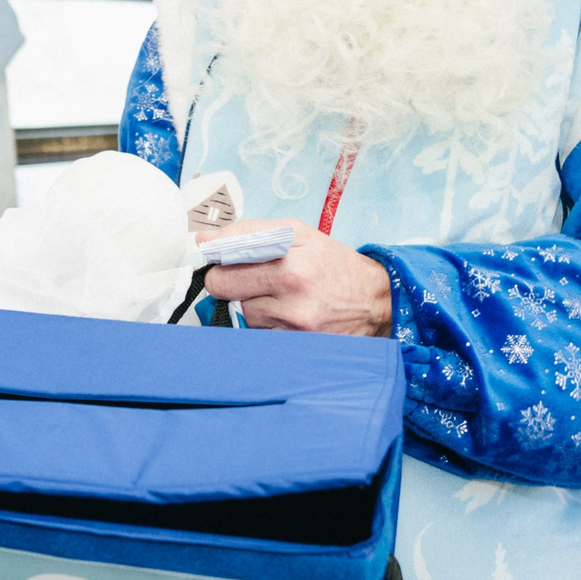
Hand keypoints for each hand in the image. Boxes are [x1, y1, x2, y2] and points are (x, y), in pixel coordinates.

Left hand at [200, 221, 392, 336]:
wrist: (374, 300)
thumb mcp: (298, 233)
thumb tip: (206, 241)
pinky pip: (259, 333)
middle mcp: (292, 299)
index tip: (222, 261)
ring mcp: (294, 328)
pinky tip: (286, 313)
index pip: (226, 269)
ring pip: (242, 314)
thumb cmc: (333, 264)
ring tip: (279, 295)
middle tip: (249, 278)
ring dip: (252, 304)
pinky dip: (266, 323)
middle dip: (230, 284)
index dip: (219, 264)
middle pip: (226, 293)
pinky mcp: (296, 347)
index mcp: (291, 264)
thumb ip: (249, 232)